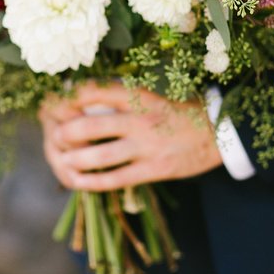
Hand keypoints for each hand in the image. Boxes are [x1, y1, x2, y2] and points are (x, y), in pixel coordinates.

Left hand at [37, 81, 221, 191]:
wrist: (218, 132)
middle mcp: (139, 118)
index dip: (64, 100)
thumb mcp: (152, 95)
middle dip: (62, 134)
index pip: (89, 92)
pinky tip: (79, 181)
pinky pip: (114, 179)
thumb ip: (121, 97)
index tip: (55, 106)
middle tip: (57, 137)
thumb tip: (79, 99)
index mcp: (137, 95)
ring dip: (72, 161)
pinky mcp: (154, 168)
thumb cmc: (180, 111)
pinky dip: (90, 182)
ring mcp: (146, 145)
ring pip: (96, 157)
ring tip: (64, 161)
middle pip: (85, 126)